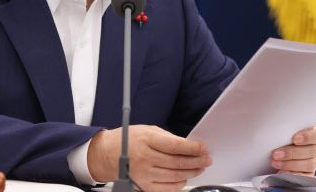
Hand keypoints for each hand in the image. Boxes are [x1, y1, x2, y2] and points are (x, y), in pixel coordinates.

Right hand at [87, 125, 211, 191]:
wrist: (109, 154)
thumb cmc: (131, 139)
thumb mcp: (149, 130)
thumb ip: (169, 138)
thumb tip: (189, 146)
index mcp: (147, 140)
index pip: (175, 146)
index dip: (193, 148)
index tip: (204, 148)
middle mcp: (145, 158)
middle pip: (177, 163)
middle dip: (196, 161)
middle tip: (207, 159)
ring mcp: (144, 175)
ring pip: (174, 177)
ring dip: (191, 173)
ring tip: (200, 168)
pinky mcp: (143, 186)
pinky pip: (167, 189)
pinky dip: (179, 184)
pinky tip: (185, 178)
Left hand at [270, 125, 315, 175]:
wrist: (278, 153)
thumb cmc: (281, 139)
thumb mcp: (283, 132)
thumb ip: (284, 130)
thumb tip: (271, 125)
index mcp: (312, 134)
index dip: (308, 137)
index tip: (295, 139)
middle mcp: (314, 148)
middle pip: (311, 151)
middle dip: (292, 153)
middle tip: (276, 154)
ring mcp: (313, 162)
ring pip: (308, 164)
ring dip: (290, 164)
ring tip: (275, 163)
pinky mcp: (308, 174)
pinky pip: (305, 177)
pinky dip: (293, 175)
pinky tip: (282, 172)